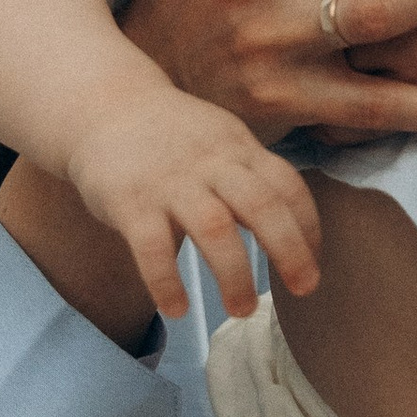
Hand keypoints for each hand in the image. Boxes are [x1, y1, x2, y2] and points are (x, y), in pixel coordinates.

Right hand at [62, 85, 323, 322]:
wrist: (102, 106)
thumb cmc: (170, 136)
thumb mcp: (220, 140)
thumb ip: (252, 176)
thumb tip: (293, 229)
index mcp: (238, 148)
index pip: (288, 185)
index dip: (309, 225)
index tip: (314, 262)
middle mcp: (210, 163)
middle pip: (261, 204)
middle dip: (289, 250)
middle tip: (304, 289)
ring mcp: (170, 181)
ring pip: (214, 229)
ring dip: (235, 275)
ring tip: (243, 310)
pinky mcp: (129, 201)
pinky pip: (152, 248)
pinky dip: (167, 282)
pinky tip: (177, 310)